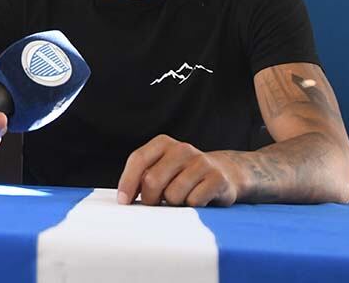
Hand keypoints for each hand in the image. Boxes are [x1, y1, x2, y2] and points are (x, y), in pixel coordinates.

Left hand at [117, 134, 242, 205]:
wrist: (225, 173)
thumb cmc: (184, 175)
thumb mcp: (162, 168)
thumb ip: (143, 176)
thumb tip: (124, 198)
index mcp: (163, 143)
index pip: (138, 160)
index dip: (127, 182)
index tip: (123, 202)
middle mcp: (182, 149)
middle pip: (152, 180)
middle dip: (149, 199)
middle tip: (156, 203)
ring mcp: (201, 162)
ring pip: (173, 195)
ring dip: (173, 204)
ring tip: (181, 198)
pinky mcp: (217, 178)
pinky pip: (194, 201)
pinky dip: (192, 206)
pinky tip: (198, 199)